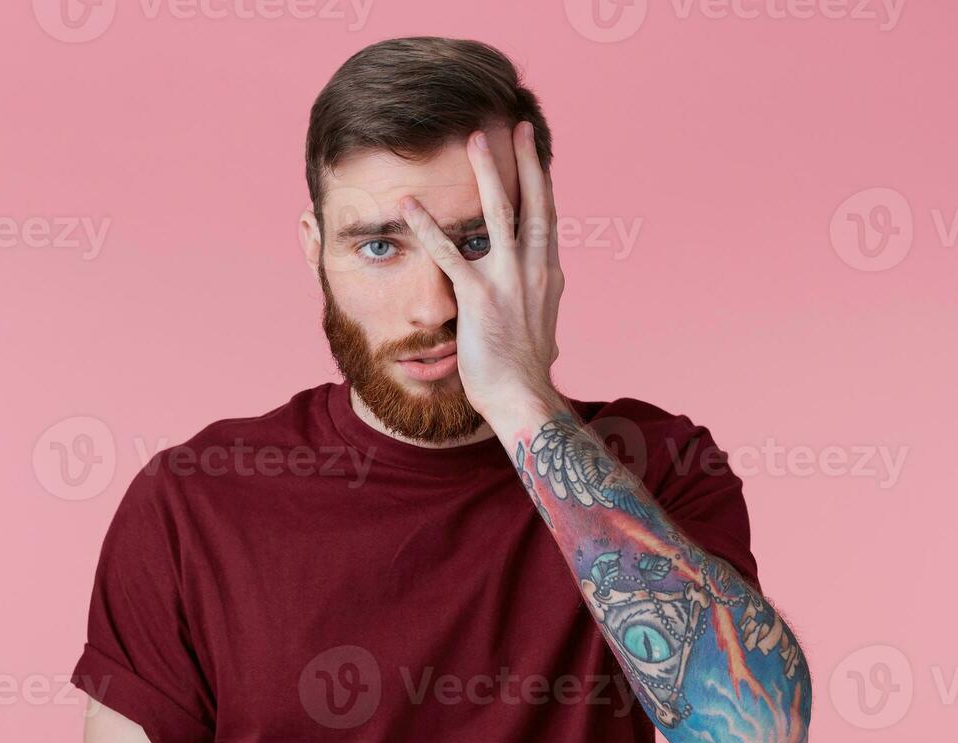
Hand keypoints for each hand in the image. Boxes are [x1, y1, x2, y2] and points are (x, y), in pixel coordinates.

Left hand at [400, 121, 563, 425]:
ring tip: (475, 140)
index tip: (536, 154)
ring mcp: (509, 282)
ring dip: (487, 173)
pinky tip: (408, 205)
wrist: (524, 402)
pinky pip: (449, 254)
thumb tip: (549, 334)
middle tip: (519, 125)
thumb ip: (538, 319)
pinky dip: (427, 227)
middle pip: (534, 202)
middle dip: (526, 161)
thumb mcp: (541, 338)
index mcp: (549, 277)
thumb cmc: (526, 378)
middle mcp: (536, 271)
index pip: (547, 219)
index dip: (542, 183)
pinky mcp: (479, 299)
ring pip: (499, 214)